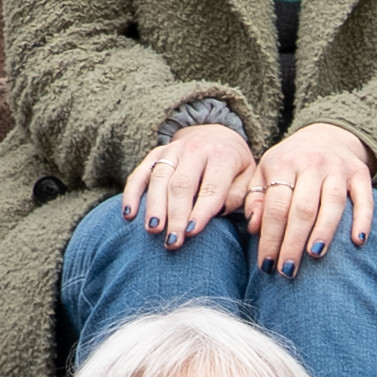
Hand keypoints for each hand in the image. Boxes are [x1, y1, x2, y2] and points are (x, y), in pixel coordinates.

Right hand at [120, 118, 257, 243]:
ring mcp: (172, 150)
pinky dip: (132, 193)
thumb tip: (230, 216)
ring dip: (154, 206)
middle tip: (172, 241)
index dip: (201, 211)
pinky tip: (128, 214)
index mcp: (222, 155)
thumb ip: (243, 197)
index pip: (211, 188)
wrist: (217, 134)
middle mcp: (195, 149)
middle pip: (182, 184)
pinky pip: (140, 173)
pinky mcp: (155, 154)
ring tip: (152, 230)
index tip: (192, 232)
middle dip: (176, 214)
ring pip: (159, 178)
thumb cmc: (234, 168)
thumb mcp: (249, 178)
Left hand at [239, 121, 376, 273]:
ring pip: (333, 203)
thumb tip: (254, 228)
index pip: (276, 207)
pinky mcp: (360, 172)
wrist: (325, 136)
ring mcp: (338, 167)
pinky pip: (365, 198)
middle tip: (287, 270)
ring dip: (324, 232)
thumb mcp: (265, 173)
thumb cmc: (289, 166)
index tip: (266, 265)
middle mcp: (311, 163)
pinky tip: (358, 241)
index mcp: (283, 164)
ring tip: (315, 256)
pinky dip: (363, 219)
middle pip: (302, 208)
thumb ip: (255, 200)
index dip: (271, 237)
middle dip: (293, 241)